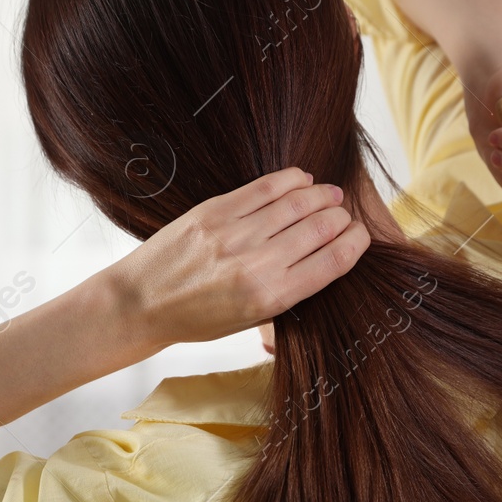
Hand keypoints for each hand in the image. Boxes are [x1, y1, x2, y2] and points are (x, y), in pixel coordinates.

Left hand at [111, 166, 370, 346]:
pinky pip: (264, 188)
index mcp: (270, 298)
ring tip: (331, 195)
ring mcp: (234, 234)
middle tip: (344, 216)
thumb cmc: (197, 318)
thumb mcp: (249, 321)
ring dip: (322, 195)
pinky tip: (303, 180)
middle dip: (340, 219)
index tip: (361, 236)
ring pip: (297, 203)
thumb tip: (326, 260)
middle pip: (319, 229)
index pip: (332, 263)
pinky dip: (291, 180)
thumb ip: (288, 292)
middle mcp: (256, 265)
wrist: (140, 304)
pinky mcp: (213, 212)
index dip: (355, 244)